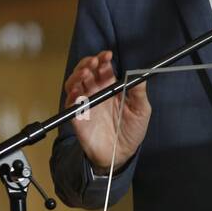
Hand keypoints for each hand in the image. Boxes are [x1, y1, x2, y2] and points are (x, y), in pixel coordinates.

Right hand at [62, 50, 150, 173]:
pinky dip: (72, 95)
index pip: (103, 68)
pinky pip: (70, 103)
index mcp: (111, 88)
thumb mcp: (141, 110)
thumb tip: (140, 74)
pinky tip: (77, 90)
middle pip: (86, 72)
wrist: (120, 155)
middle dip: (88, 64)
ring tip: (85, 73)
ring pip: (75, 83)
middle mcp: (96, 93)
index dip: (103, 60)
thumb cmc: (131, 132)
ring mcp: (86, 104)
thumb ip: (139, 93)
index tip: (107, 55)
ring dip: (77, 76)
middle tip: (94, 62)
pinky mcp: (77, 117)